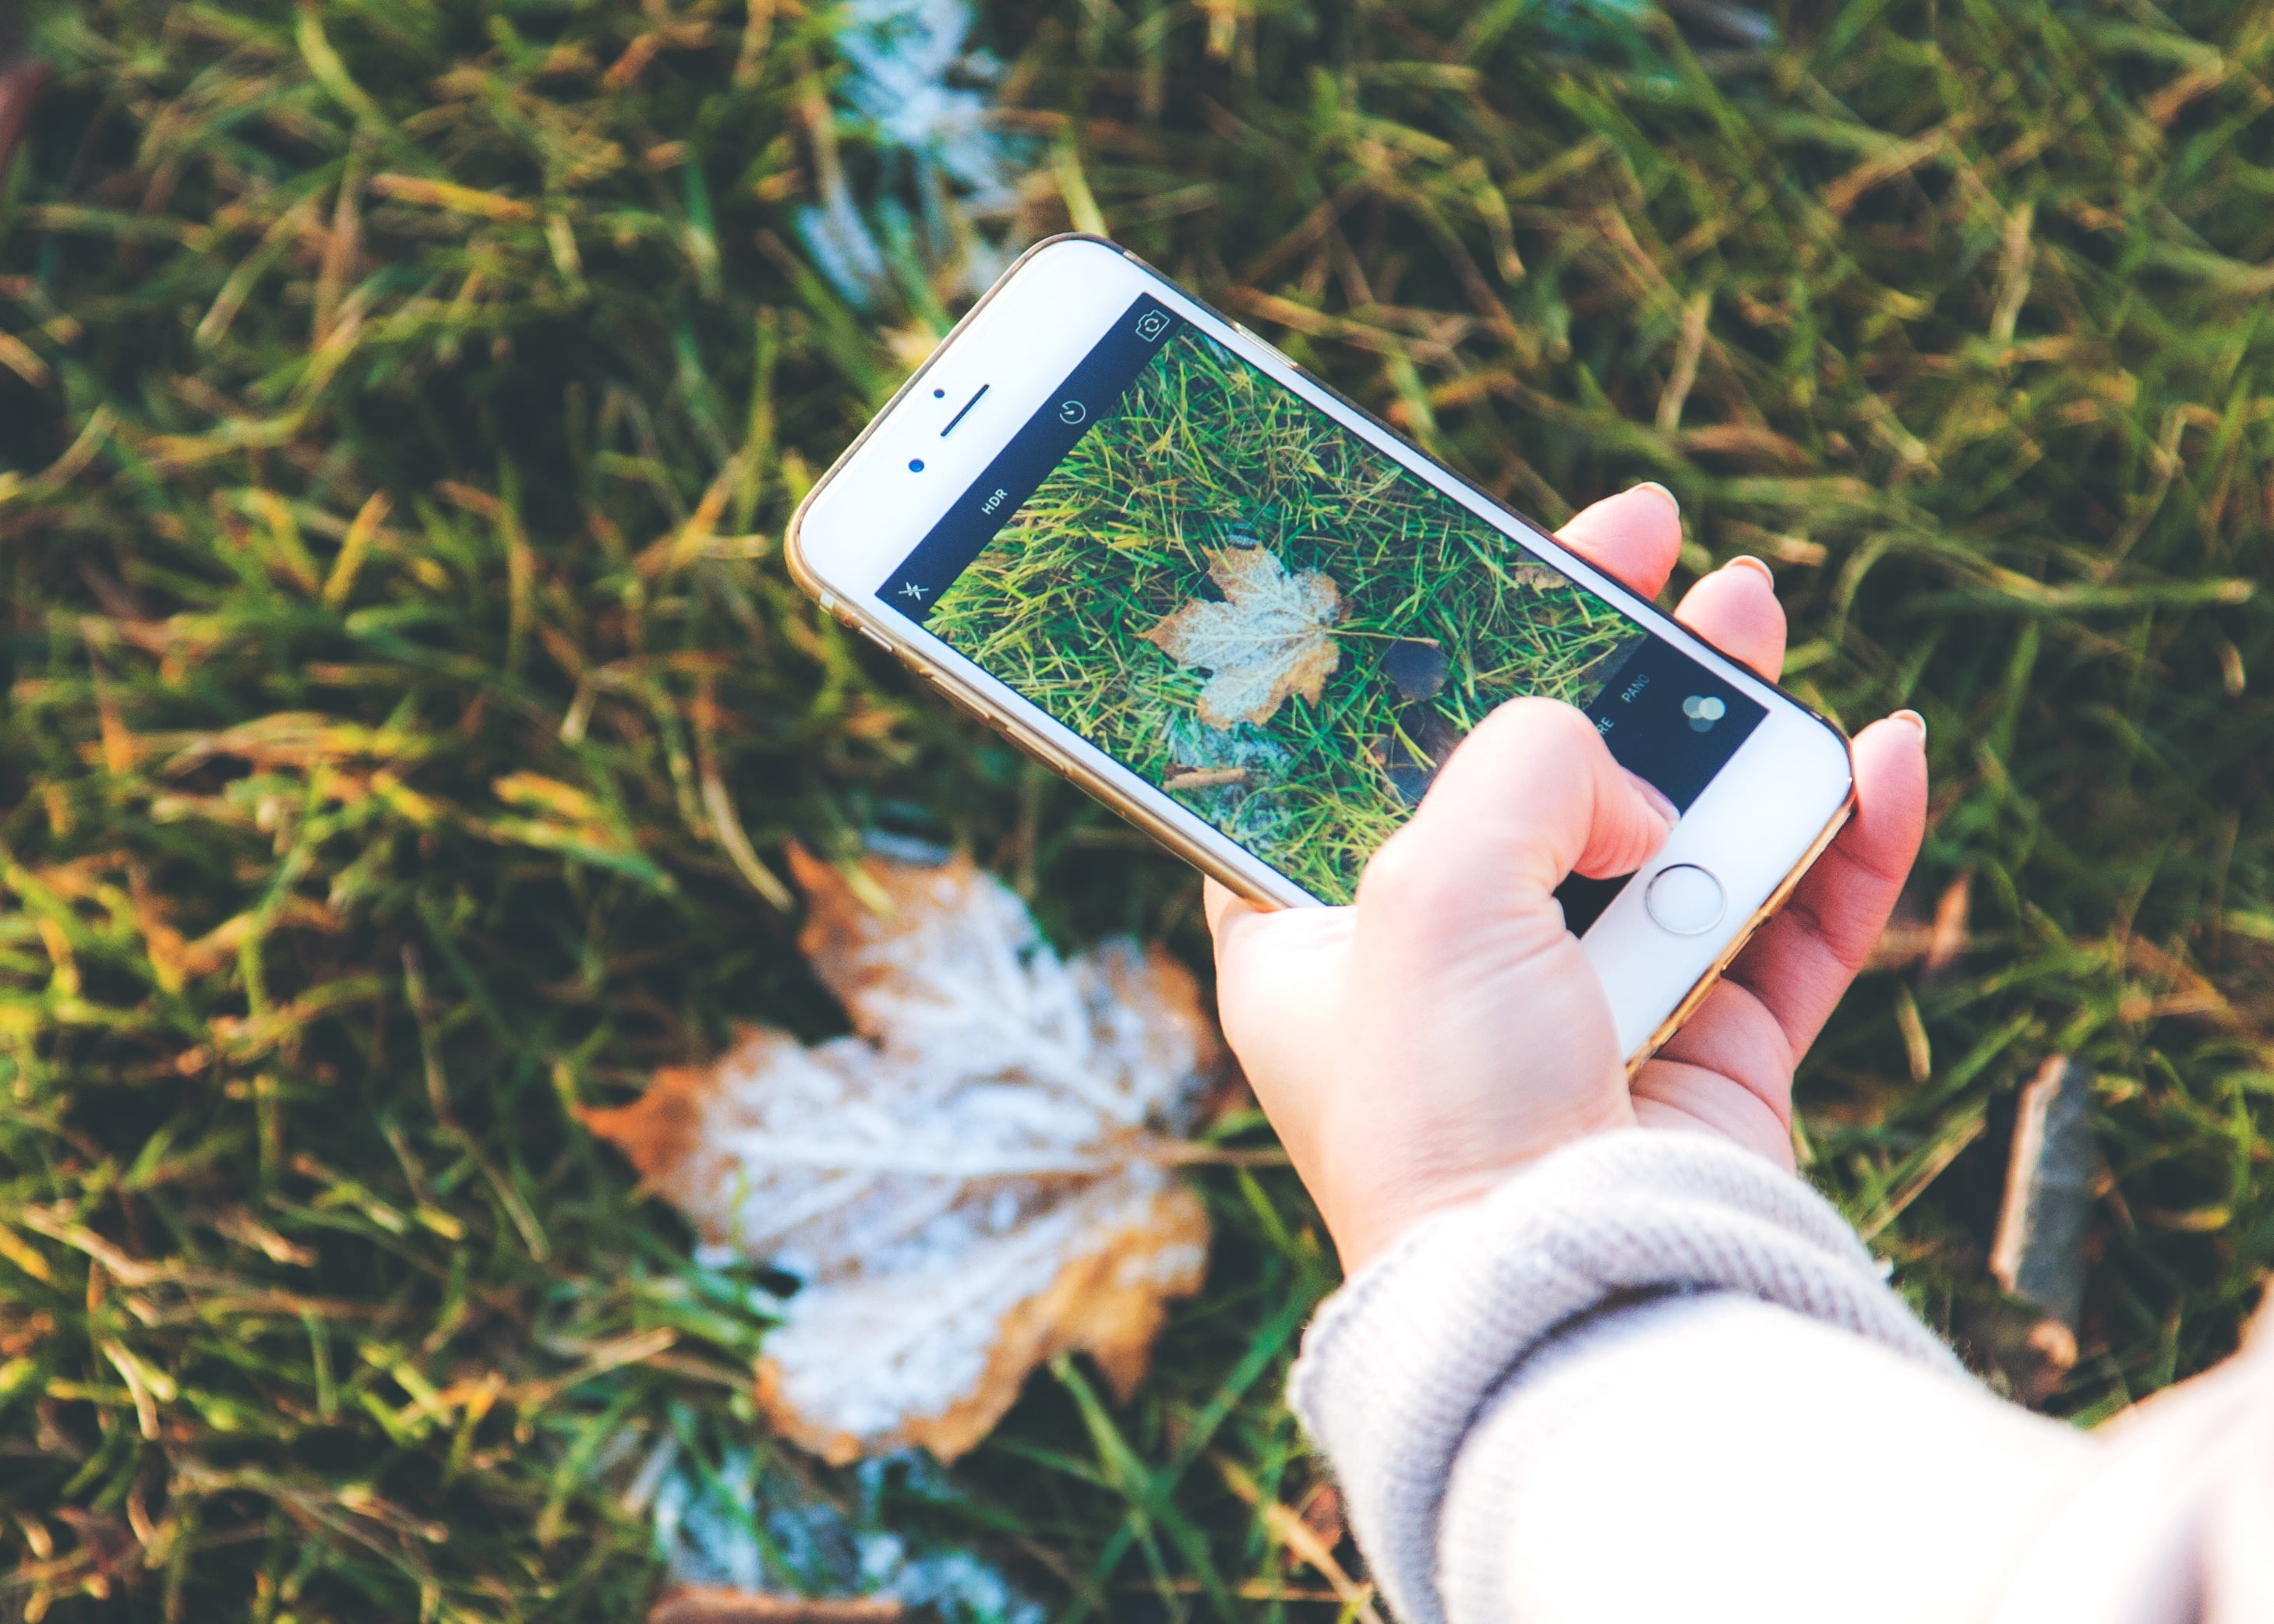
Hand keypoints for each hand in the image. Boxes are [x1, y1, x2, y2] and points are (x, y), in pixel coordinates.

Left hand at [1206, 485, 1927, 1271]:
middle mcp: (1444, 970)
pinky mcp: (1702, 1059)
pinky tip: (1879, 758)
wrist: (1570, 1295)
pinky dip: (1837, 848)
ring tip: (1758, 615)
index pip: (1360, 758)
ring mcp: (1580, 1011)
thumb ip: (1519, 768)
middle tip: (1656, 547)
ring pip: (1667, 833)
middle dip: (1602, 660)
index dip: (1423, 654)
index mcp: (1319, 935)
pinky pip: (1783, 931)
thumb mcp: (1429, 886)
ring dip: (1722, 726)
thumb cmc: (1446, 1106)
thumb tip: (1630, 780)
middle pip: (1532, 776)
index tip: (1489, 562)